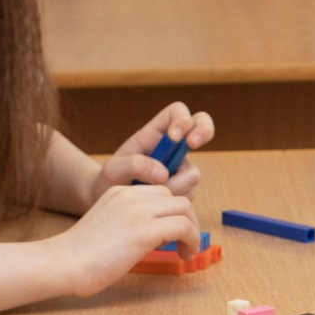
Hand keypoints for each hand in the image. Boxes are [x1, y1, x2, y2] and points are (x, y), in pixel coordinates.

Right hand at [58, 183, 199, 295]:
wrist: (63, 263)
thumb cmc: (80, 255)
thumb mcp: (108, 226)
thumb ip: (130, 222)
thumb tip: (158, 236)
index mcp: (119, 192)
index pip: (161, 193)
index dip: (172, 213)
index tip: (173, 234)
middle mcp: (130, 195)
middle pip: (176, 198)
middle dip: (186, 220)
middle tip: (184, 243)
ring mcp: (138, 211)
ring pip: (184, 209)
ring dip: (192, 230)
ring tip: (186, 250)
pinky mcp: (144, 231)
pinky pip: (184, 227)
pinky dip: (192, 240)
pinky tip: (184, 255)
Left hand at [89, 103, 214, 212]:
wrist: (111, 200)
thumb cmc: (111, 179)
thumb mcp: (114, 169)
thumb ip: (134, 165)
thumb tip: (163, 174)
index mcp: (156, 133)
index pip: (178, 112)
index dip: (182, 119)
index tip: (174, 136)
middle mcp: (174, 148)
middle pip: (202, 126)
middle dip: (203, 131)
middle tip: (192, 143)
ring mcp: (182, 168)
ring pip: (193, 174)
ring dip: (174, 186)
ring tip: (147, 194)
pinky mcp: (185, 189)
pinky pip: (188, 195)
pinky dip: (173, 202)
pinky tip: (155, 203)